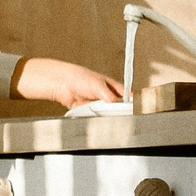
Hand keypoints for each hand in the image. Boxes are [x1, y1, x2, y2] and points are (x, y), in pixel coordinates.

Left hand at [10, 56, 125, 108]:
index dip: (130, 102)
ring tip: (104, 114)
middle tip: (117, 114)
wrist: (62, 84)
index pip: (126, 95)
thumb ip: (110, 96)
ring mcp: (98, 103)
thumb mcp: (99, 86)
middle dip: (117, 111)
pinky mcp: (90, 110)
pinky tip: (96, 117)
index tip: (132, 110)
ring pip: (107, 113)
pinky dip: (97, 117)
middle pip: (117, 106)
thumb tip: (117, 104)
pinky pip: (96, 116)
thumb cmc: (80, 78)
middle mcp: (106, 95)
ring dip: (106, 115)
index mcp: (112, 86)